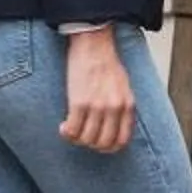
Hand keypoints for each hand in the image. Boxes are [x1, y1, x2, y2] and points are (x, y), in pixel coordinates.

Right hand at [58, 29, 135, 153]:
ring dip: (76, 139)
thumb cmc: (107, 64)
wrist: (94, 45)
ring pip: (87, 139)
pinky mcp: (80, 102)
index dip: (108, 147)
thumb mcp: (124, 88)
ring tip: (71, 129)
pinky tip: (63, 126)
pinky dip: (66, 133)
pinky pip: (72, 130)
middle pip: (103, 143)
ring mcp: (98, 106)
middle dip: (90, 144)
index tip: (97, 143)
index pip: (122, 140)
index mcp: (128, 105)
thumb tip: (113, 128)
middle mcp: (115, 108)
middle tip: (82, 136)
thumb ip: (121, 108)